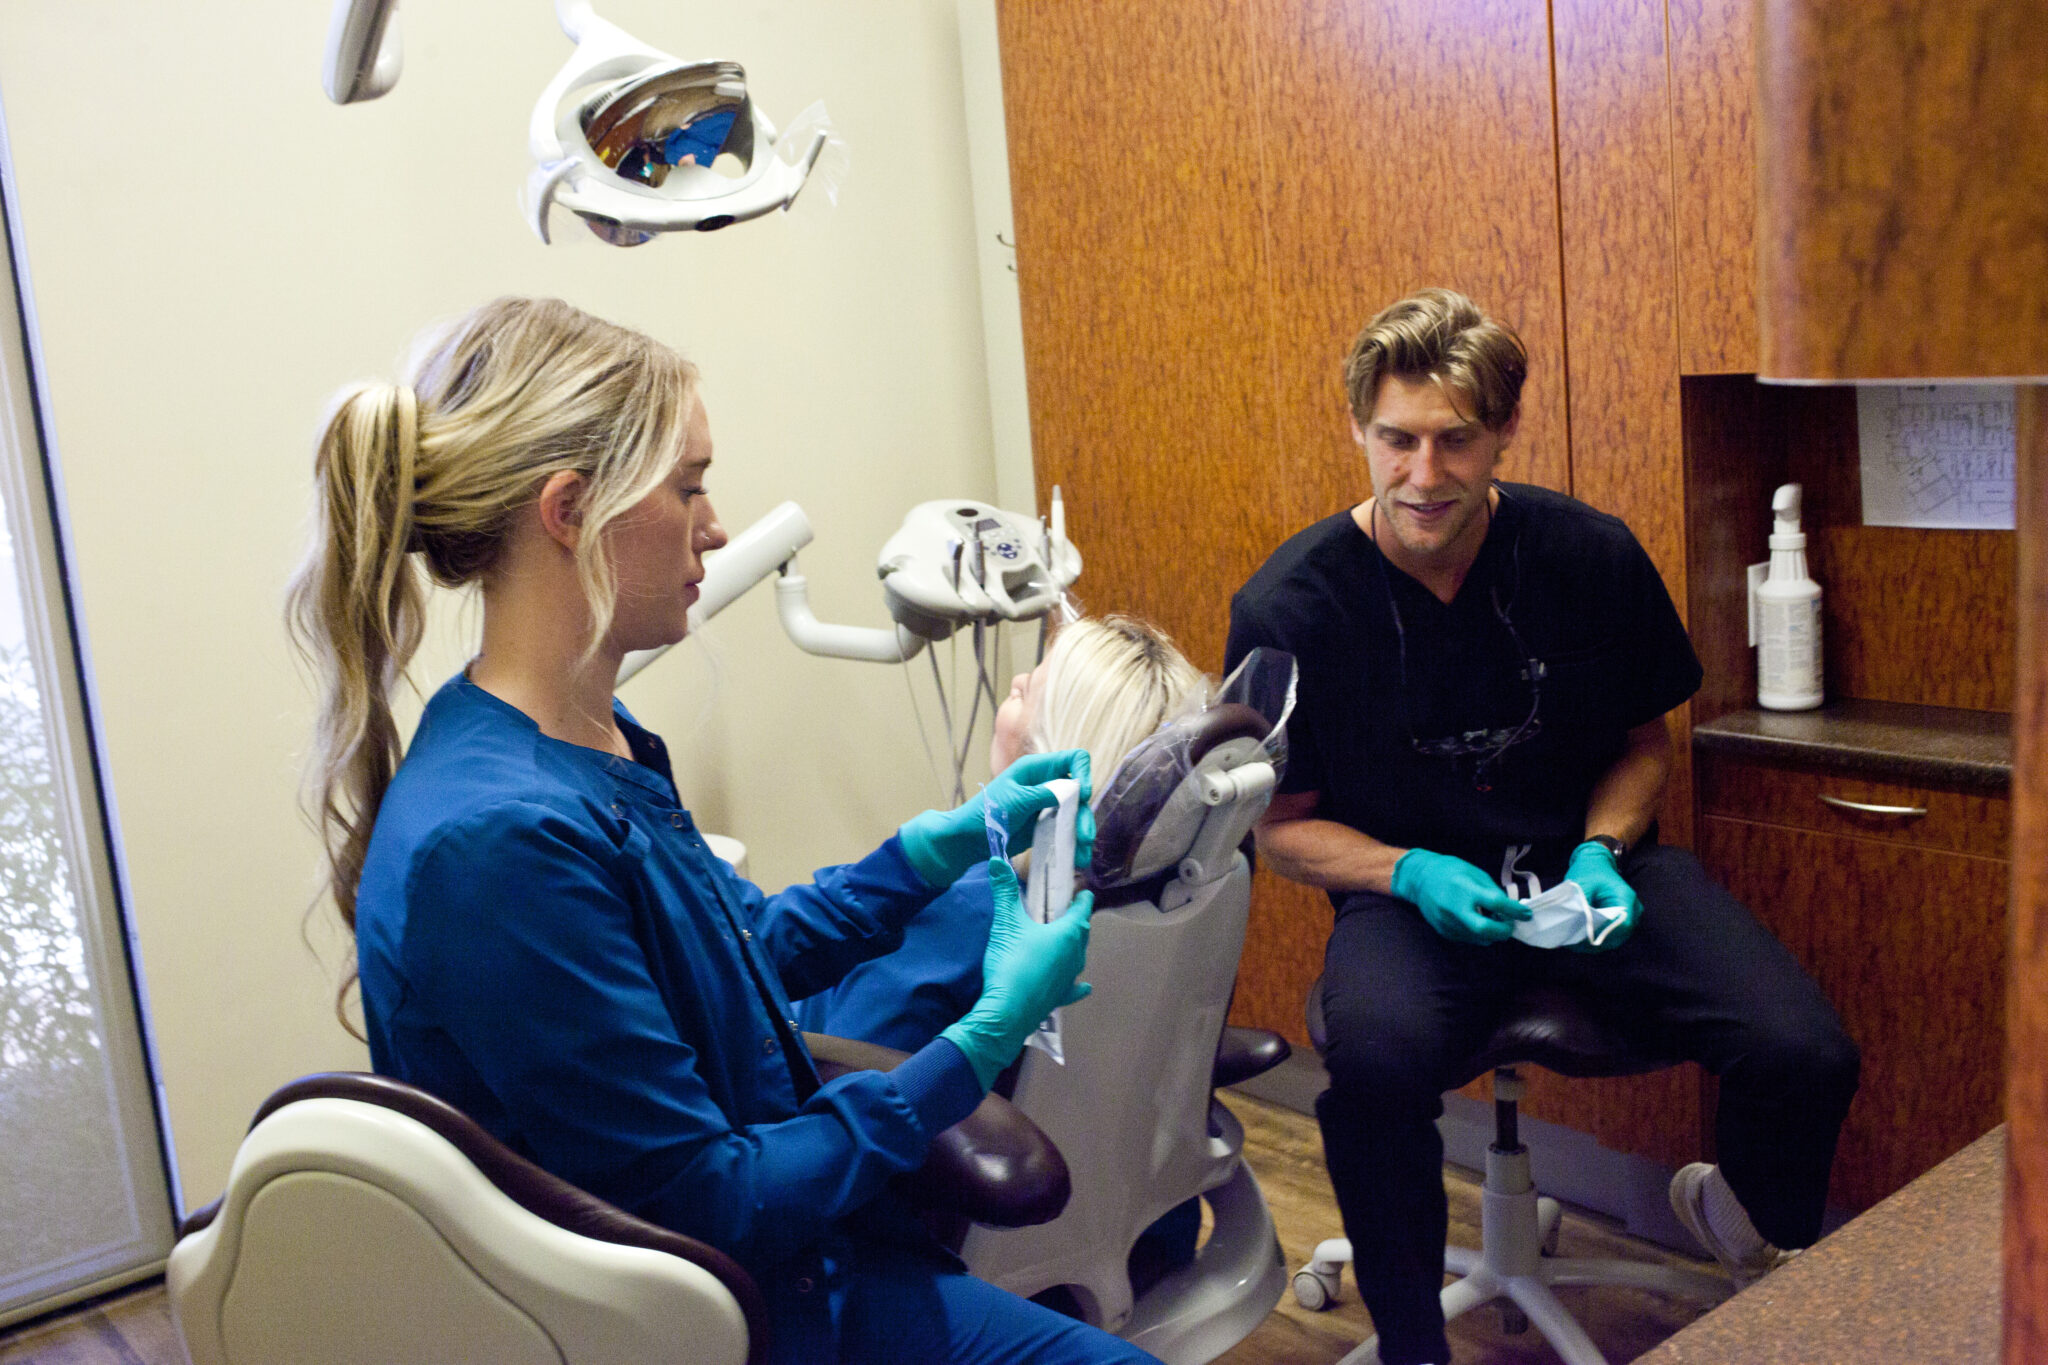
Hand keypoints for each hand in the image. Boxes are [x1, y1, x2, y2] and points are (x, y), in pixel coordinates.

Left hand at [898, 750, 1094, 888]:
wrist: (970, 840)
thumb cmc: (986, 812)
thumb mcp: (1016, 800)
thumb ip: (1044, 794)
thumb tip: (1072, 791)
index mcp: (1037, 769)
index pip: (1073, 759)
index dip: (1083, 773)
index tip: (1083, 794)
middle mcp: (1047, 784)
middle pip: (1079, 793)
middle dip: (1084, 815)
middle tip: (1085, 836)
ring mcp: (1048, 806)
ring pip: (1076, 815)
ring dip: (1082, 834)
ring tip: (1083, 856)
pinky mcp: (1046, 826)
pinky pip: (1066, 832)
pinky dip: (1073, 845)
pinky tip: (1078, 859)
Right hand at [940, 859, 1094, 1088]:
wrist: (1007, 1011)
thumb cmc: (1011, 962)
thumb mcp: (1006, 923)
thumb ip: (1004, 891)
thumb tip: (997, 860)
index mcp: (1068, 934)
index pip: (1082, 909)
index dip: (1082, 898)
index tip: (1082, 890)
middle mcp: (1075, 955)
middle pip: (1082, 932)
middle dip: (1076, 920)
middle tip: (1066, 910)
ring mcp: (1070, 979)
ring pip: (1078, 958)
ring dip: (1074, 947)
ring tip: (1067, 939)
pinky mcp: (1060, 998)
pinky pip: (1074, 988)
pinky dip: (1077, 984)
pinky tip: (1083, 986)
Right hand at [1390, 849, 1528, 944]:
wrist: (1419, 879)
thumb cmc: (1451, 871)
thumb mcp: (1474, 873)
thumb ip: (1491, 892)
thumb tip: (1510, 910)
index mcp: (1465, 888)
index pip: (1496, 903)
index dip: (1515, 911)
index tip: (1526, 914)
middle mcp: (1454, 907)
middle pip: (1485, 930)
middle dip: (1503, 931)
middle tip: (1510, 926)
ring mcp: (1447, 922)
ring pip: (1479, 938)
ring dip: (1492, 934)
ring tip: (1494, 922)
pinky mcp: (1443, 931)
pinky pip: (1468, 938)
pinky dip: (1478, 934)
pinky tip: (1477, 922)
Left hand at [1565, 840, 1639, 951]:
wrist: (1596, 861)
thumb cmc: (1589, 870)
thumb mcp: (1581, 885)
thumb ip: (1581, 906)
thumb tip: (1576, 926)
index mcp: (1625, 898)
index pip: (1622, 925)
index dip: (1604, 935)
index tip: (1584, 939)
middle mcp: (1633, 909)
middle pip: (1620, 935)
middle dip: (1597, 942)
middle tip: (1574, 944)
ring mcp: (1629, 915)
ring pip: (1616, 938)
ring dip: (1596, 942)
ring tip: (1574, 943)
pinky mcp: (1621, 919)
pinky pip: (1612, 934)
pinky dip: (1597, 938)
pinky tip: (1580, 939)